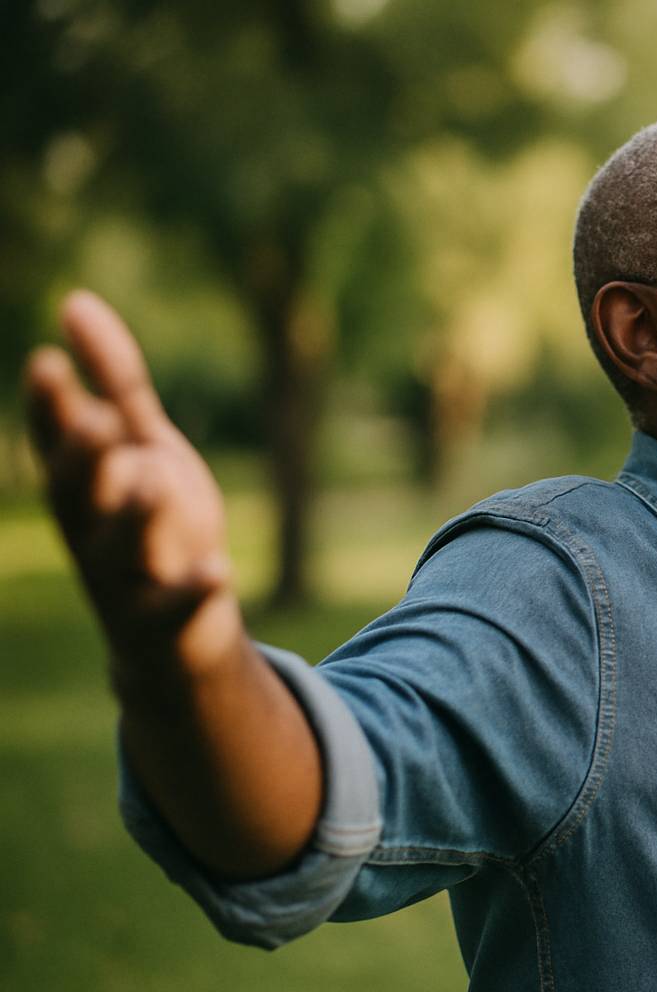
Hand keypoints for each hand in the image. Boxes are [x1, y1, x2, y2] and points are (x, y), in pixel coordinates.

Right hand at [26, 291, 239, 683]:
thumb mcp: (141, 447)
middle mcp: (91, 532)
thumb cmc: (154, 525)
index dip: (48, 408)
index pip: (55, 444)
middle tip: (95, 419)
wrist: (175, 637)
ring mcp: (125, 580)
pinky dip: (192, 590)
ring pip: (118, 551)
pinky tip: (220, 568)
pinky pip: (175, 609)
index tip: (47, 361)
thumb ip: (114, 385)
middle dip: (81, 459)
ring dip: (133, 518)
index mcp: (85, 487)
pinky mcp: (165, 623)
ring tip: (152, 482)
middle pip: (76, 496)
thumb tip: (76, 300)